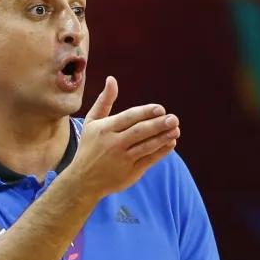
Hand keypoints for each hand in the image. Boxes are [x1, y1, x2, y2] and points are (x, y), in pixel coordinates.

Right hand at [69, 76, 179, 196]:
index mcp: (105, 129)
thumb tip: (112, 79)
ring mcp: (123, 159)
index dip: (146, 113)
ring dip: (163, 138)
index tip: (160, 109)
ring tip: (176, 130)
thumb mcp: (91, 122)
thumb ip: (104, 101)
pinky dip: (161, 152)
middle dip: (158, 125)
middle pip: (139, 132)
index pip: (129, 118)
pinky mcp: (131, 172)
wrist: (83, 180)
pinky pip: (149, 160)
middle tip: (174, 118)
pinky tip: (171, 143)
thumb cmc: (89, 147)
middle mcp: (114, 143)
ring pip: (146, 146)